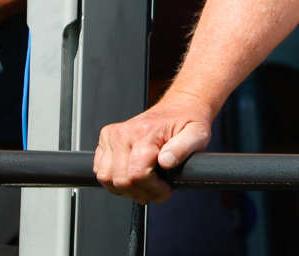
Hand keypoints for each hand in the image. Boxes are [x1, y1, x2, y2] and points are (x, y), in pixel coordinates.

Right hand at [92, 89, 214, 203]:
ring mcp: (112, 136)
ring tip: (145, 185)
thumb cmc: (188, 121)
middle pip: (120, 180)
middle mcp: (124, 133)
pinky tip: (132, 176)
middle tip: (156, 191)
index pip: (137, 174)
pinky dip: (114, 180)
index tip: (165, 191)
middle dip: (141, 192)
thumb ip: (184, 148)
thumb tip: (166, 161)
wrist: (179, 108)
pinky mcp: (106, 139)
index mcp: (145, 132)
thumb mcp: (197, 134)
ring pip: (106, 178)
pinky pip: (101, 170)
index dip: (153, 189)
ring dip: (125, 189)